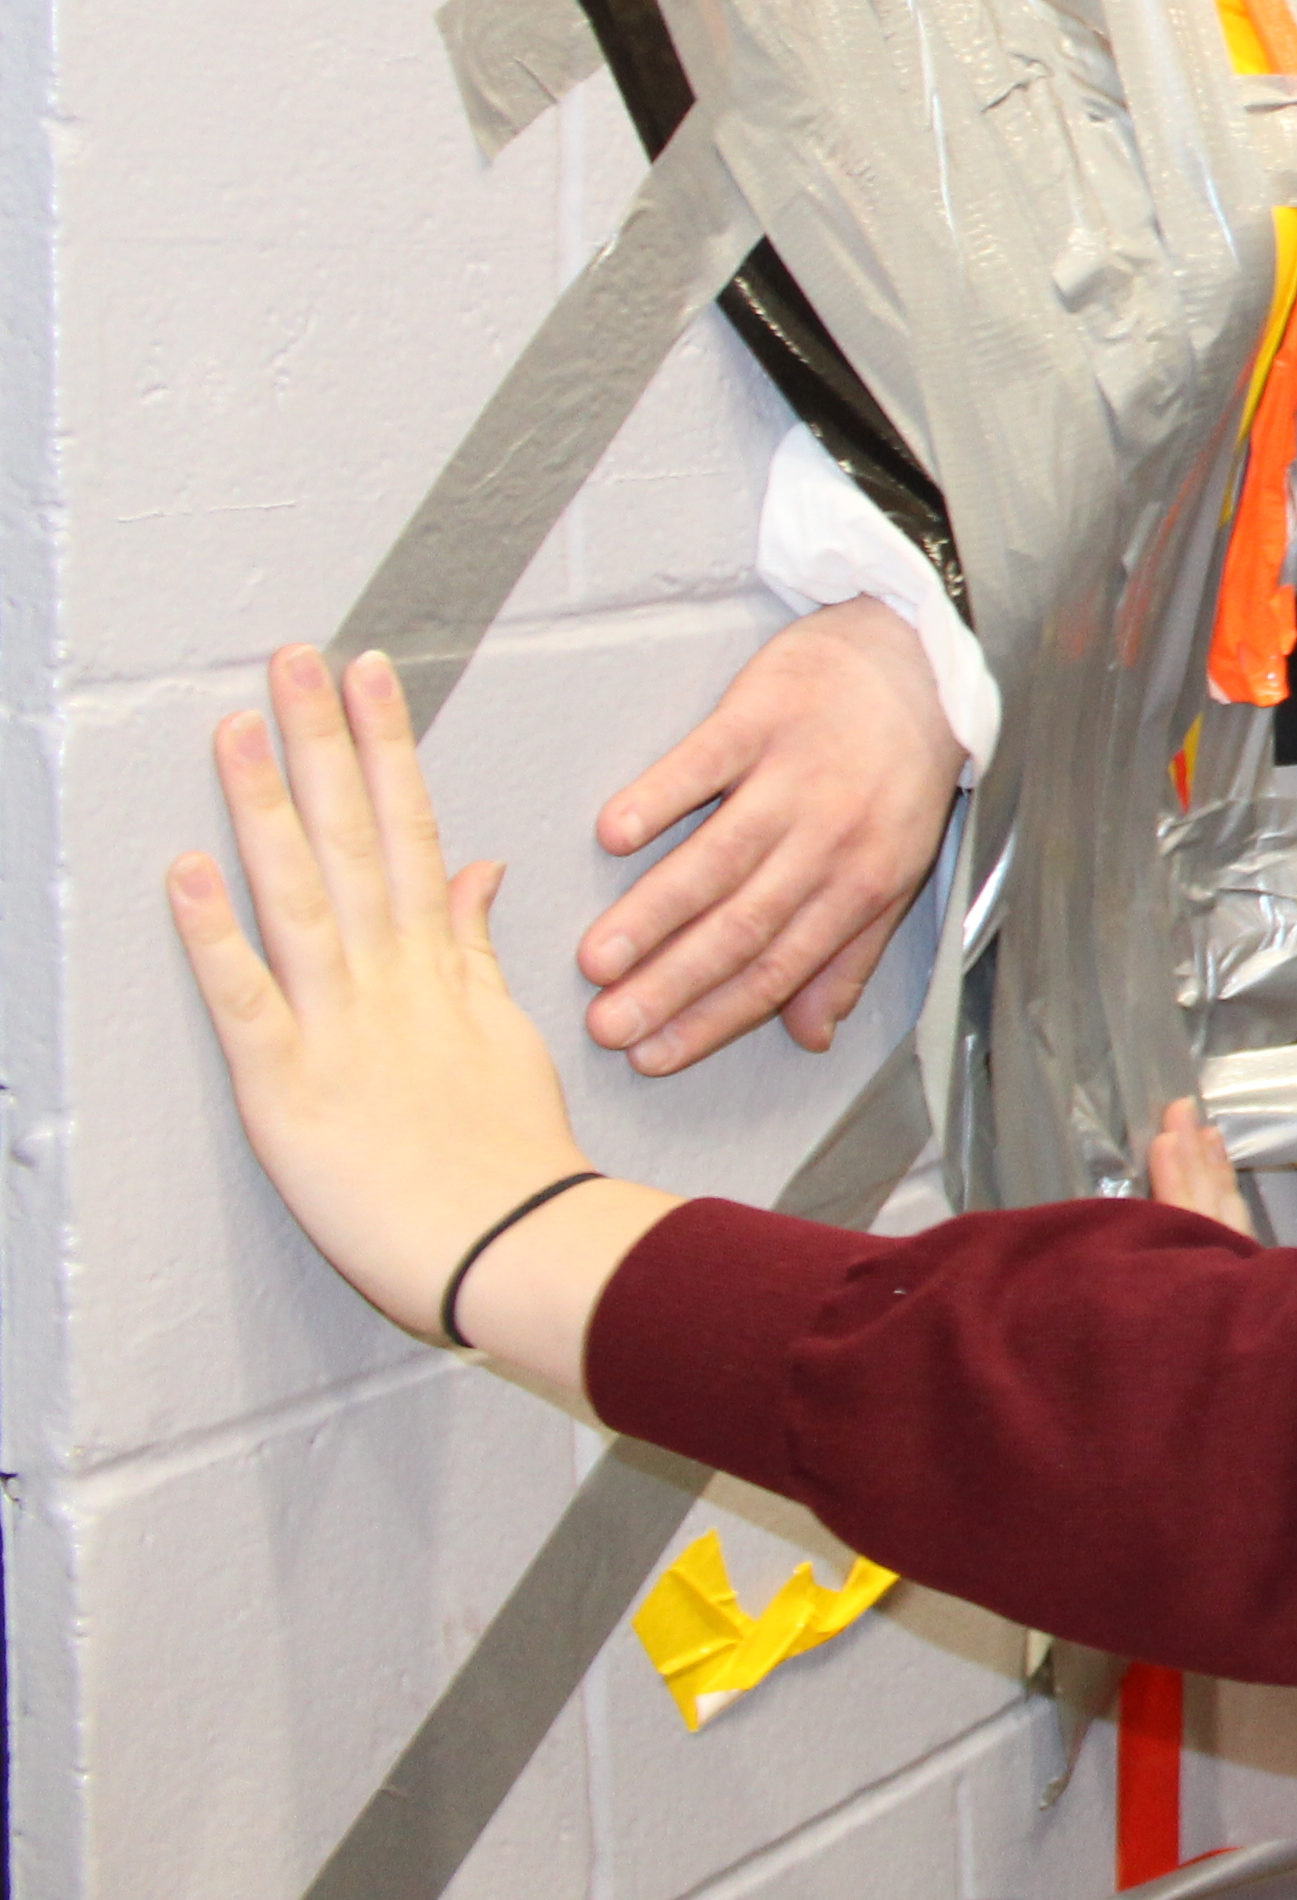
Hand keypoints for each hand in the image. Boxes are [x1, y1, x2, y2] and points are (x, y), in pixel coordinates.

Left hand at [166, 647, 596, 1340]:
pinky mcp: (287, 1082)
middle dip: (323, 742)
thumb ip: (474, 947)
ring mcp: (338, 1023)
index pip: (409, 827)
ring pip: (297, 896)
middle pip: (352, 838)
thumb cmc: (509, 1151)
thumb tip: (478, 866)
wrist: (506, 1241)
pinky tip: (185, 874)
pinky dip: (214, 935)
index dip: (384, 746)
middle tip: (293, 658)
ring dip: (265, 809)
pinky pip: (244, 999)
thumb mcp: (503, 1032)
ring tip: (236, 730)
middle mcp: (387, 975)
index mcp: (435, 963)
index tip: (365, 673)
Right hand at [583, 600, 964, 1071]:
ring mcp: (794, 773)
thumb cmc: (901, 772)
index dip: (715, 1019)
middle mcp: (830, 836)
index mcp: (864, 883)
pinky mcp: (762, 714)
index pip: (781, 969)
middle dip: (672, 984)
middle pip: (743, 925)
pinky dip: (660, 797)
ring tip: (596, 958)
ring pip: (718, 857)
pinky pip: (705, 761)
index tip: (653, 1057)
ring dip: (654, 912)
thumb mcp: (897, 870)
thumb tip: (812, 1036)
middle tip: (606, 1026)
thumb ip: (850, 956)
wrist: (918, 658)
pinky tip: (615, 835)